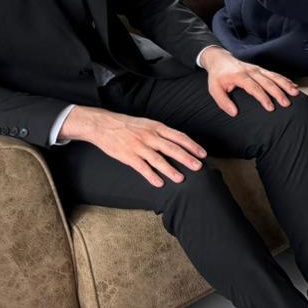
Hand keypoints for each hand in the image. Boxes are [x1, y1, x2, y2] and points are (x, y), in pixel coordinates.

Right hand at [61, 106, 206, 187]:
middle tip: (199, 167)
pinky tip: (159, 183)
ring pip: (158, 159)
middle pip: (172, 148)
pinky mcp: (128, 156)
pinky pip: (142, 167)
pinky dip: (151, 176)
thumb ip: (162, 133)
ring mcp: (139, 146)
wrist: (103, 125)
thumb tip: (179, 142)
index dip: (192, 146)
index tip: (203, 154)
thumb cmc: (129, 126)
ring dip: (170, 170)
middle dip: (187, 158)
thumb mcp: (148, 124)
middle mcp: (150, 136)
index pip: (179, 137)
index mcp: (157, 127)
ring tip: (181, 179)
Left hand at [199, 47, 298, 115]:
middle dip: (279, 93)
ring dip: (286, 85)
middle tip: (286, 103)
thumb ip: (223, 102)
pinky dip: (285, 80)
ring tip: (295, 93)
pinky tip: (293, 86)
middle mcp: (251, 71)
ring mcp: (257, 69)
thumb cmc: (217, 76)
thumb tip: (234, 113)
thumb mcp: (214, 89)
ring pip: (274, 76)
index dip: (263, 98)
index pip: (254, 88)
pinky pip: (275, 74)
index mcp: (240, 76)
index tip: (271, 108)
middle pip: (268, 82)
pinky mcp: (261, 69)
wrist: (220, 59)